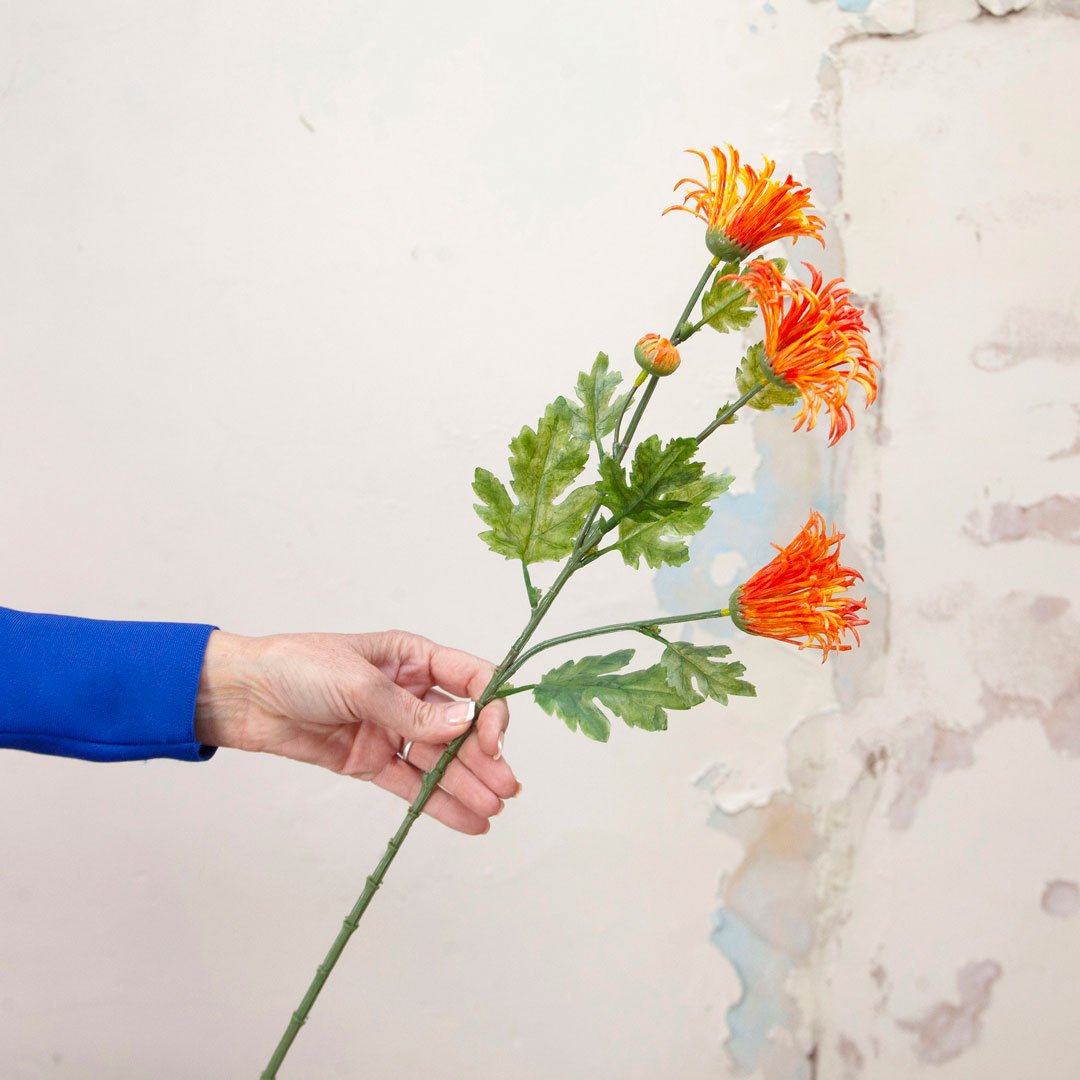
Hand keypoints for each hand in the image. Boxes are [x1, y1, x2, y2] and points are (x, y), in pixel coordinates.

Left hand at [194, 629, 517, 834]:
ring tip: (493, 810)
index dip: (488, 708)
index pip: (469, 679)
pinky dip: (438, 803)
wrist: (243, 696)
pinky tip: (468, 820)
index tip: (492, 738)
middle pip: (459, 727)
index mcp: (411, 658)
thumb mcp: (359, 682)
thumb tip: (465, 724)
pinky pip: (412, 784)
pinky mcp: (370, 761)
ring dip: (467, 784)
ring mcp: (390, 729)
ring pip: (440, 760)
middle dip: (484, 757)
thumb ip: (412, 711)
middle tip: (506, 787)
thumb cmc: (297, 666)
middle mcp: (409, 693)